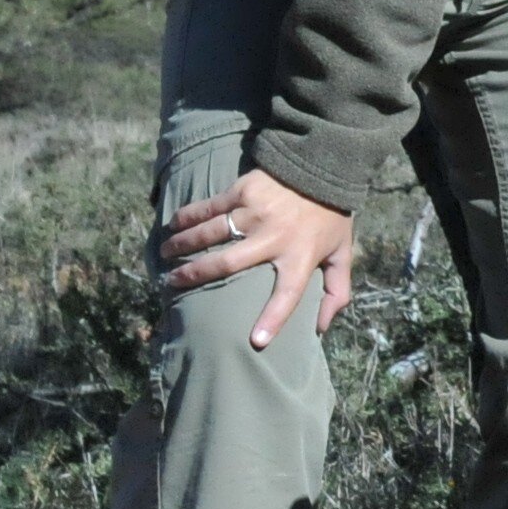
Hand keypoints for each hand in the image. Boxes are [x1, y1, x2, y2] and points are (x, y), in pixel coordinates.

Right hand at [157, 169, 358, 349]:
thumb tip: (322, 327)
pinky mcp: (244, 191)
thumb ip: (336, 290)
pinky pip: (208, 207)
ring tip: (165, 254)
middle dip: (194, 275)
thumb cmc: (331, 216)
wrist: (325, 167)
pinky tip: (171, 226)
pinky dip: (186, 217)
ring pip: (209, 233)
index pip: (288, 294)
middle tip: (172, 283)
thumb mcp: (342, 253)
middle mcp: (274, 237)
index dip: (273, 319)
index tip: (255, 341)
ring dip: (182, 245)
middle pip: (227, 262)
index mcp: (301, 256)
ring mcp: (256, 212)